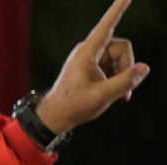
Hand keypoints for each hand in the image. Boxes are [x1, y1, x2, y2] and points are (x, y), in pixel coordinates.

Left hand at [36, 0, 149, 134]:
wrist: (56, 117)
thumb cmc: (74, 106)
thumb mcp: (102, 96)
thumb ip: (125, 82)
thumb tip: (144, 68)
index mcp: (87, 52)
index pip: (106, 26)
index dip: (118, 10)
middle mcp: (89, 51)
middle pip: (122, 48)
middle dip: (128, 66)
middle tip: (125, 90)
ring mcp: (92, 58)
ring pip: (121, 58)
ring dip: (124, 76)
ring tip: (118, 95)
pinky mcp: (94, 66)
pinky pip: (115, 66)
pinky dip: (119, 79)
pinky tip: (119, 95)